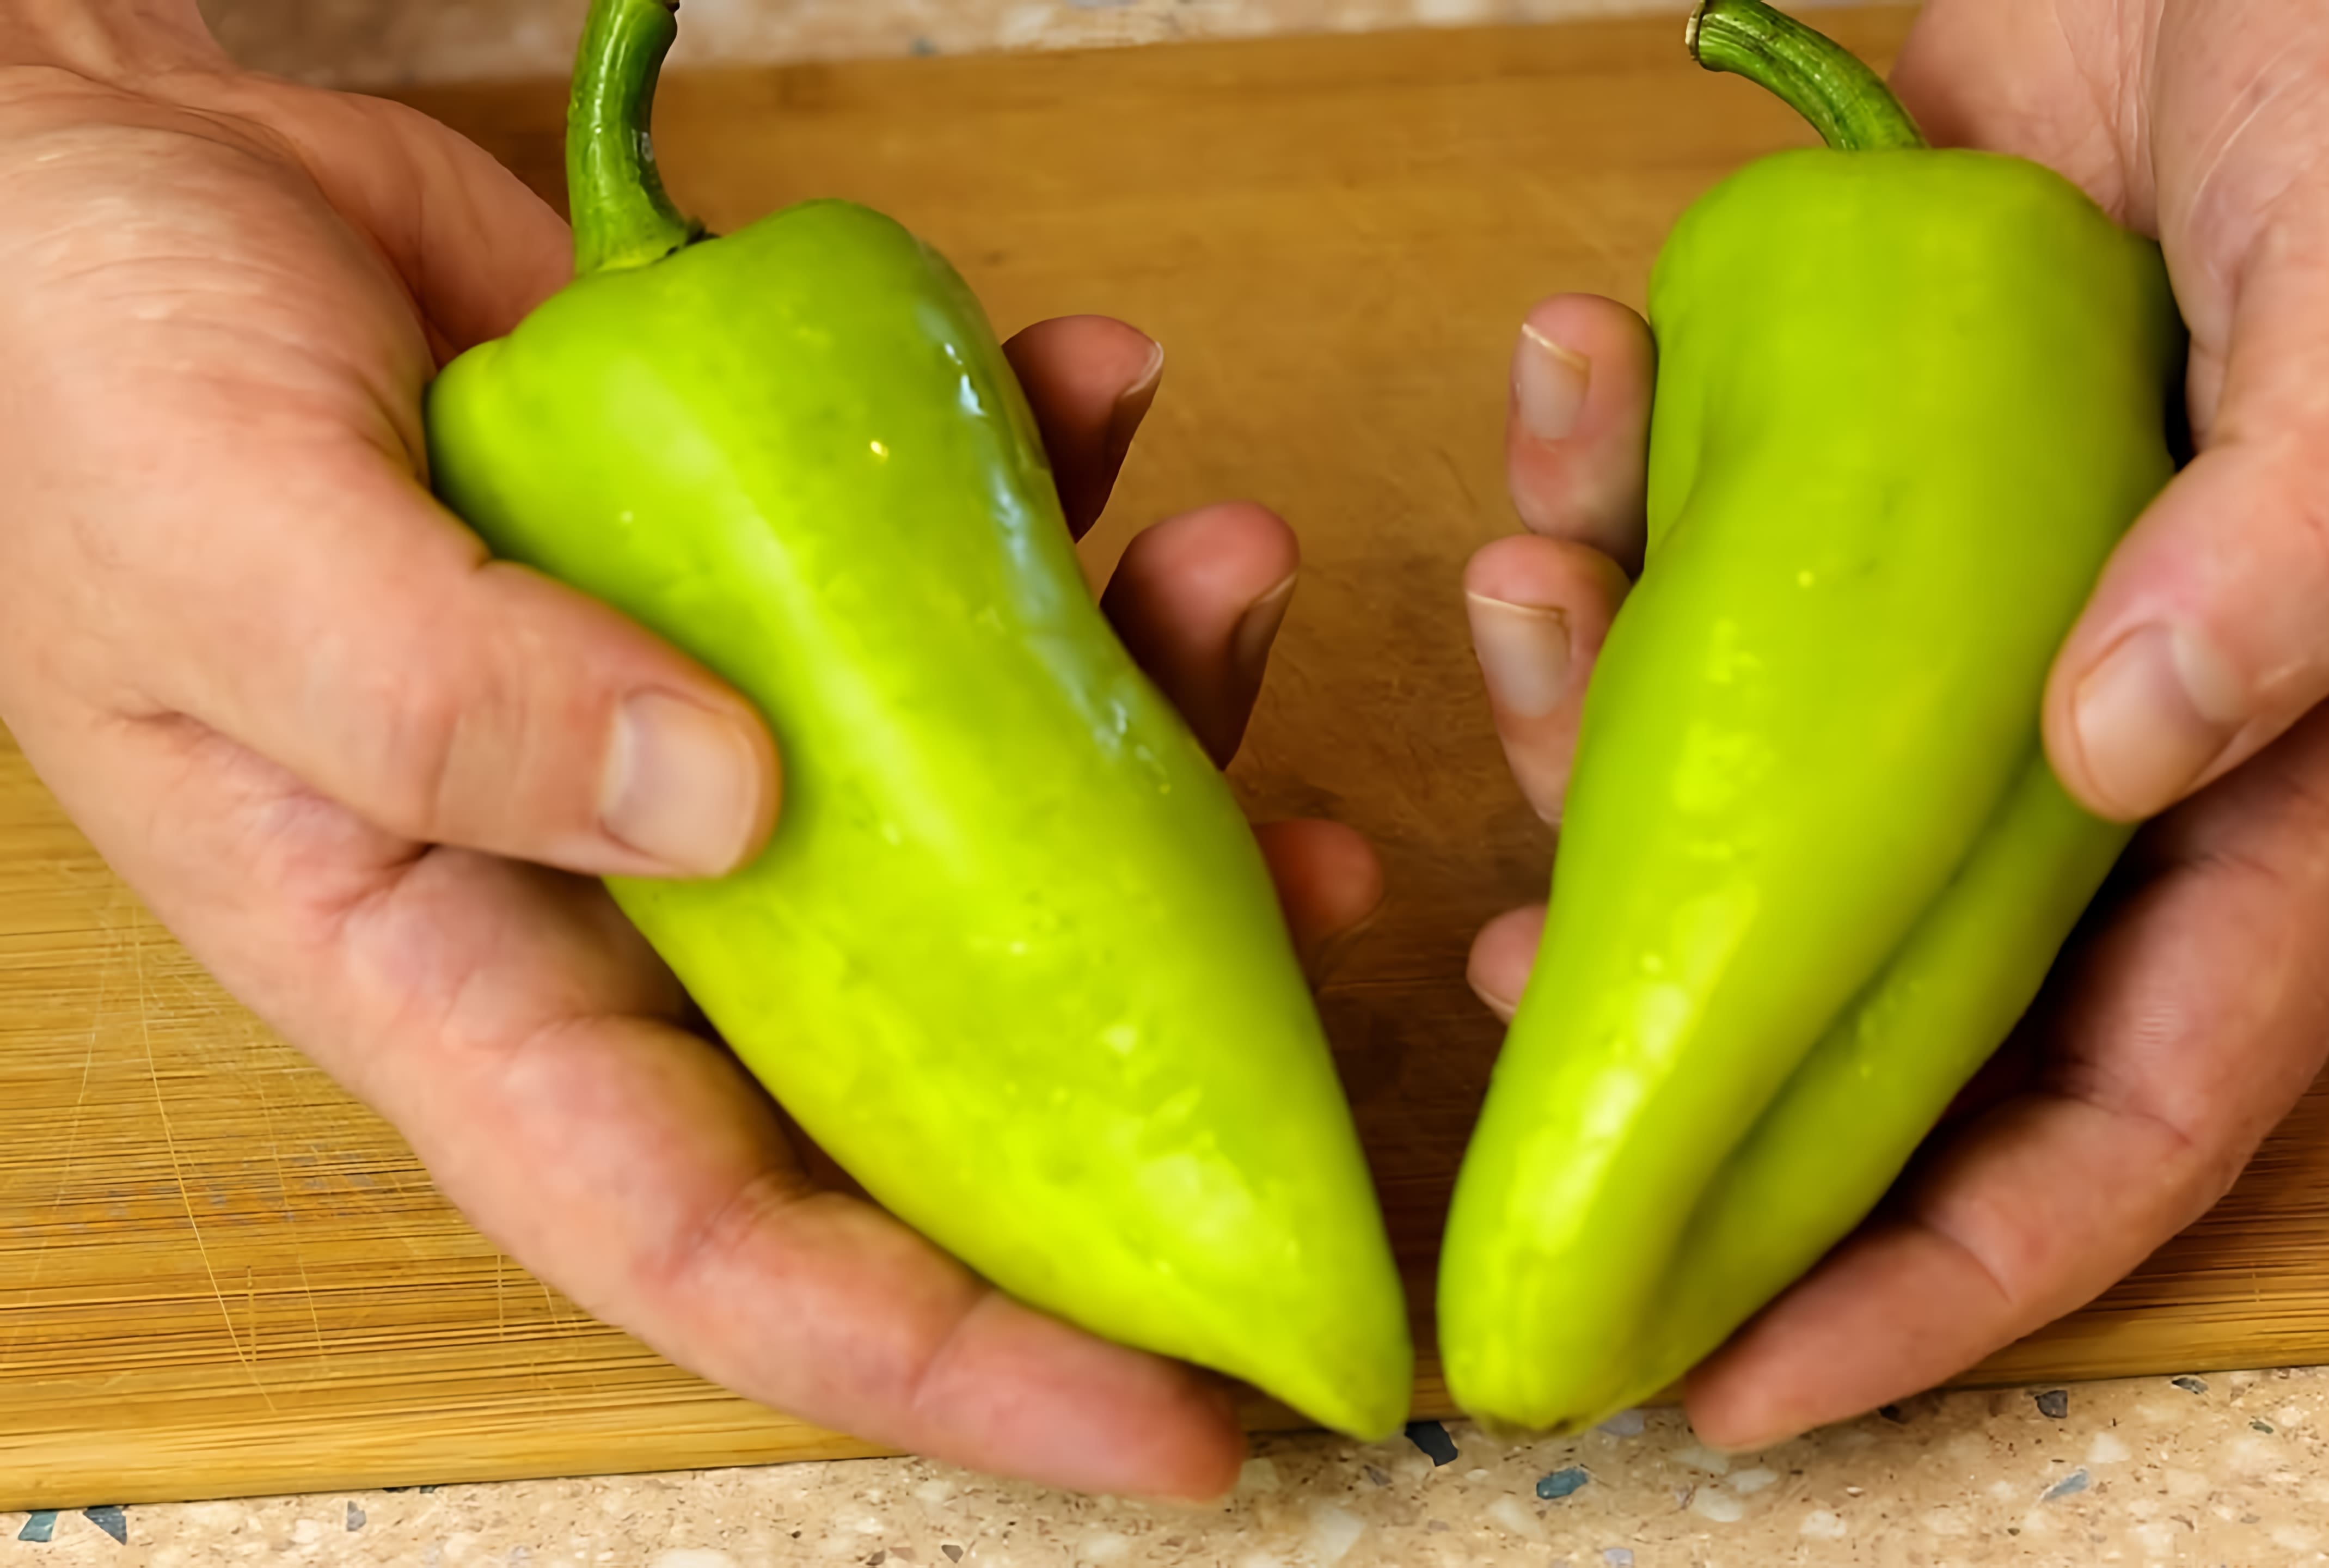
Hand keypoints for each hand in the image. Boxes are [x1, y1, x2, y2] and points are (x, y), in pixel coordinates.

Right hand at [0, 8, 1376, 1498]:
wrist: (112, 184)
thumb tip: (733, 808)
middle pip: (924, 1059)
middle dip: (1146, 1048)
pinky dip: (1055, 494)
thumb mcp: (221, 542)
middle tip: (1340, 945)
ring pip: (984, 808)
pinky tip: (1109, 390)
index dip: (956, 1358)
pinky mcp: (761, 578)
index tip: (1182, 1421)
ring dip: (1156, 706)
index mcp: (455, 976)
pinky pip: (953, 575)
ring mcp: (707, 735)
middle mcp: (615, 895)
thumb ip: (443, 692)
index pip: (721, 1249)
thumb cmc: (81, 381)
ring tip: (1237, 570)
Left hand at [1466, 0, 2328, 1447]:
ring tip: (1519, 588)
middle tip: (1498, 1042)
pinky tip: (1568, 364)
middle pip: (1875, 988)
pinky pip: (1680, 540)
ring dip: (1580, 718)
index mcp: (2282, 752)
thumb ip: (2313, 535)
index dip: (1939, 1276)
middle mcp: (2100, 711)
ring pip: (1737, 769)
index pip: (2121, 1104)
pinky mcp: (1845, 448)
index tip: (1738, 1386)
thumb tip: (2118, 754)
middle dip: (1682, 1058)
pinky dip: (1589, 485)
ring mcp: (1953, 590)